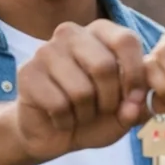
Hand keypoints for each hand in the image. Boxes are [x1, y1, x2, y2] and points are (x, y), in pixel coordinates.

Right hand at [14, 19, 146, 161]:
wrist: (53, 132)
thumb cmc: (93, 114)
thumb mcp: (124, 113)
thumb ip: (137, 108)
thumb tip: (136, 106)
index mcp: (100, 31)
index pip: (125, 40)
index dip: (136, 75)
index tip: (135, 99)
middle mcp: (71, 33)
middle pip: (104, 66)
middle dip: (110, 100)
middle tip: (103, 110)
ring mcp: (46, 50)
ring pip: (81, 90)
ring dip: (86, 114)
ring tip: (80, 113)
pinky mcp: (27, 73)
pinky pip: (58, 105)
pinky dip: (66, 121)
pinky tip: (62, 118)